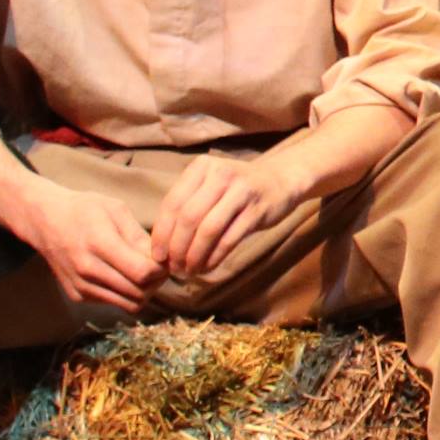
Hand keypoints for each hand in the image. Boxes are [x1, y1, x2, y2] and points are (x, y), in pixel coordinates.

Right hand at [25, 185, 160, 311]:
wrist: (44, 221)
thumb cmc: (84, 210)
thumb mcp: (115, 210)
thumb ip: (139, 236)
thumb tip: (161, 259)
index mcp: (99, 244)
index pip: (143, 273)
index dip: (161, 269)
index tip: (163, 258)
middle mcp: (87, 270)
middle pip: (139, 292)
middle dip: (156, 282)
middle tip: (157, 267)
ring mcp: (81, 286)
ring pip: (129, 304)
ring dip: (143, 291)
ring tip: (142, 271)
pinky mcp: (77, 295)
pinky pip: (114, 303)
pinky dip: (125, 293)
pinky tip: (122, 274)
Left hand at [149, 150, 308, 283]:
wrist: (281, 180)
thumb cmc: (237, 188)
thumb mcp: (210, 185)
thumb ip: (187, 204)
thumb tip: (161, 244)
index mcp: (202, 167)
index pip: (172, 203)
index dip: (162, 233)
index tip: (157, 256)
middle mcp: (220, 175)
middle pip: (188, 218)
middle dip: (177, 248)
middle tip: (173, 268)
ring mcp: (241, 191)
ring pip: (208, 230)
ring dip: (194, 256)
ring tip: (188, 271)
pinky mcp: (257, 210)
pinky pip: (228, 239)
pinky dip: (213, 258)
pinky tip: (206, 268)